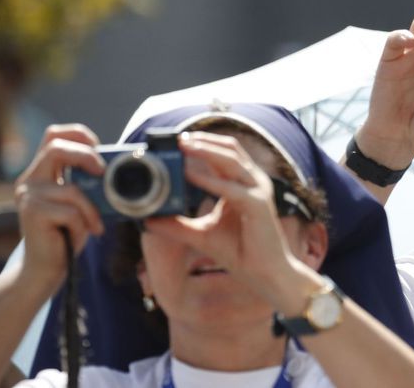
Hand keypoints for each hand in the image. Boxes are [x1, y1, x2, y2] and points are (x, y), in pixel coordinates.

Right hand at [14, 125, 104, 289]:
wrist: (46, 268)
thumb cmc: (67, 233)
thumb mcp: (80, 202)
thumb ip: (88, 183)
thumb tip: (118, 166)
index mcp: (42, 172)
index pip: (54, 135)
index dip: (79, 134)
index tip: (99, 149)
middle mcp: (30, 179)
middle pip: (56, 148)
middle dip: (86, 156)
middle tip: (103, 172)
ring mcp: (28, 195)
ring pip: (73, 190)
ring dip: (91, 210)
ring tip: (94, 225)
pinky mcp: (32, 213)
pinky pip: (71, 212)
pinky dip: (85, 224)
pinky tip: (83, 234)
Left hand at [143, 132, 297, 294]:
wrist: (265, 275)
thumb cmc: (240, 252)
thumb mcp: (201, 234)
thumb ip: (177, 225)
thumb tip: (148, 220)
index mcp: (244, 183)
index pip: (225, 152)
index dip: (203, 142)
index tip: (176, 141)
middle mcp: (254, 182)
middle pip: (229, 148)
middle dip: (202, 141)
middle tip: (176, 139)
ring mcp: (258, 192)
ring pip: (231, 160)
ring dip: (205, 151)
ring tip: (182, 147)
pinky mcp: (258, 207)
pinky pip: (231, 189)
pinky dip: (209, 180)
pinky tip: (189, 174)